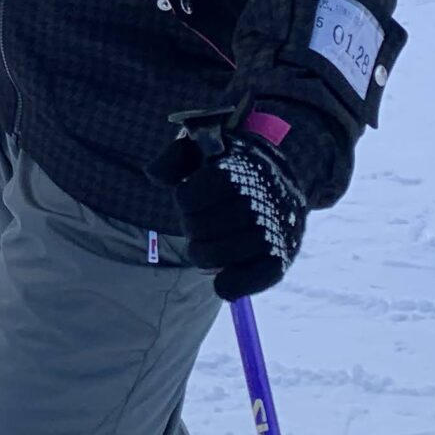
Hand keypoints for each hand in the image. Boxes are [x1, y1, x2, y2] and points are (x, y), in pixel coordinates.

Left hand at [153, 109, 308, 299]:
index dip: (186, 198)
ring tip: (202, 251)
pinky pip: (256, 278)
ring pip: (225, 253)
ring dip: (204, 256)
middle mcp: (262, 198)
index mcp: (242, 167)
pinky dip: (232, 284)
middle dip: (193, 228)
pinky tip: (220, 282)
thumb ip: (175, 158)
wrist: (278, 184)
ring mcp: (275, 230)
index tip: (189, 199)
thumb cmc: (231, 167)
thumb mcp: (204, 150)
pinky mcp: (282, 258)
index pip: (199, 190)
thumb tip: (153, 176)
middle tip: (195, 227)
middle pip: (207, 224)